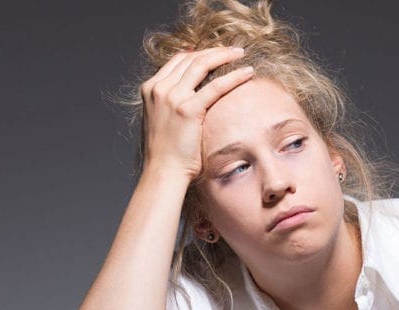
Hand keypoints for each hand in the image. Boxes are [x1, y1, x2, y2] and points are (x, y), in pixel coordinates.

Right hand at [139, 46, 254, 179]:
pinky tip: (247, 73)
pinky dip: (234, 76)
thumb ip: (173, 102)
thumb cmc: (167, 151)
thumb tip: (193, 94)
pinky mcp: (187, 110)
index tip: (217, 53)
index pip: (178, 60)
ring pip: (202, 65)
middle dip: (214, 51)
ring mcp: (171, 97)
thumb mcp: (163, 119)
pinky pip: (216, 86)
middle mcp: (159, 89)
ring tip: (241, 54)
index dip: (199, 53)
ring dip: (224, 56)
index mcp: (151, 88)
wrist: (163, 171)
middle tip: (234, 50)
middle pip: (190, 58)